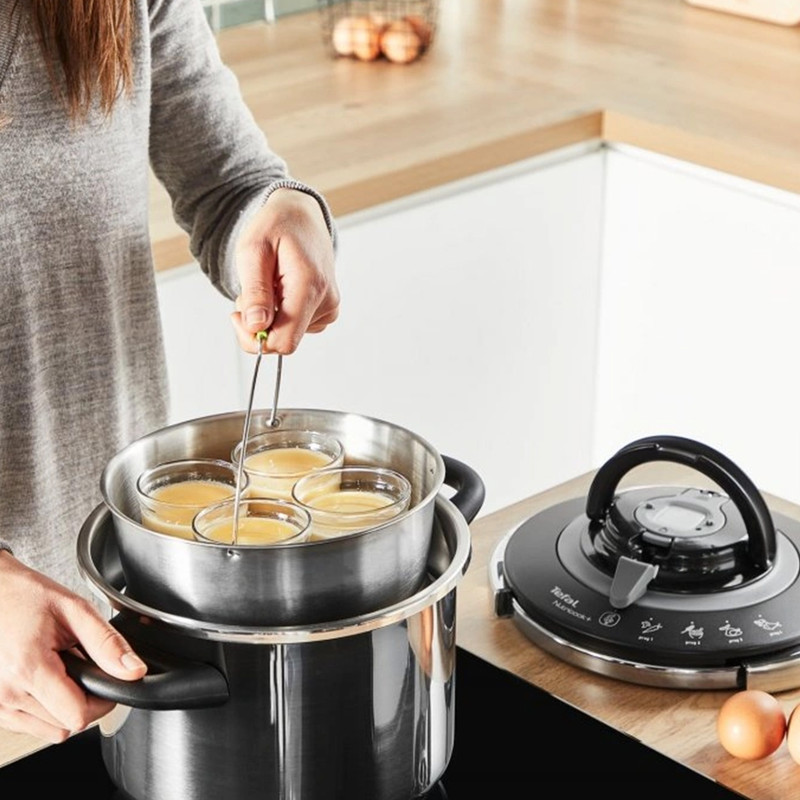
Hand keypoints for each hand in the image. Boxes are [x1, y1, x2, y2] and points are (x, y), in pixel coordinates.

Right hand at [0, 552, 146, 742]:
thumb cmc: (26, 596)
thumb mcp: (75, 610)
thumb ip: (107, 644)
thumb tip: (134, 671)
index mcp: (28, 667)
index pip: (78, 716)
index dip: (103, 700)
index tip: (107, 678)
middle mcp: (6, 693)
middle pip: (67, 724)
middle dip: (86, 699)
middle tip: (84, 665)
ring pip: (50, 730)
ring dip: (65, 707)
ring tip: (62, 669)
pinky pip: (30, 726)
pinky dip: (46, 710)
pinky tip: (47, 679)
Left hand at [231, 188, 338, 353]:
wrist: (301, 216)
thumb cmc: (276, 227)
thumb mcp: (253, 251)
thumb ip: (255, 291)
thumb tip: (256, 326)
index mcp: (309, 286)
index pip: (285, 341)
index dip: (255, 339)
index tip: (238, 315)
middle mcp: (326, 302)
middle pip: (285, 341)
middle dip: (259, 324)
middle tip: (249, 293)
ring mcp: (330, 308)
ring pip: (290, 335)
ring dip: (270, 317)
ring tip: (269, 284)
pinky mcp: (328, 310)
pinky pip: (298, 328)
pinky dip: (282, 314)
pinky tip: (281, 289)